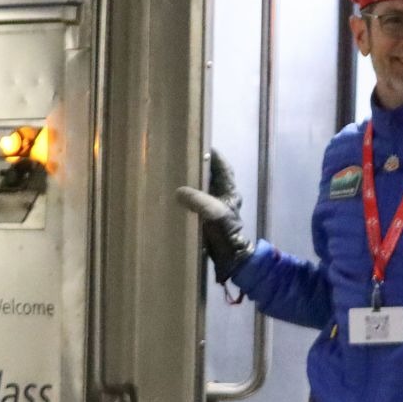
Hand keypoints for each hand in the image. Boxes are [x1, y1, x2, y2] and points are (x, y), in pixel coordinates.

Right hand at [176, 150, 252, 281]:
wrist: (229, 256)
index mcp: (229, 190)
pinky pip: (195, 201)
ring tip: (173, 173)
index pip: (222, 167)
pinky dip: (186, 197)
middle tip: (181, 157)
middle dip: (198, 166)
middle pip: (211, 176)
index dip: (213, 155)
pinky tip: (173, 195)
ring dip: (191, 181)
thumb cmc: (225, 232)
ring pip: (203, 188)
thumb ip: (197, 199)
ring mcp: (215, 207)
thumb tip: (179, 192)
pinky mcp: (206, 217)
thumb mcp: (213, 212)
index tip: (199, 144)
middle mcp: (223, 196)